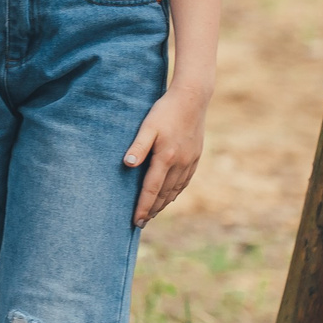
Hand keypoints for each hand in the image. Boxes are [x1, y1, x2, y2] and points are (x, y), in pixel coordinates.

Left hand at [124, 86, 207, 225]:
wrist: (193, 99)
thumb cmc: (165, 111)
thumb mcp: (147, 126)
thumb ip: (138, 146)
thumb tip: (127, 164)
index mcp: (166, 157)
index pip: (152, 189)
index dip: (143, 206)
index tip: (135, 221)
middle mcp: (180, 163)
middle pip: (164, 194)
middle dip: (152, 210)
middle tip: (141, 224)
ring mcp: (189, 161)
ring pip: (175, 190)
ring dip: (164, 204)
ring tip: (153, 214)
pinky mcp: (195, 157)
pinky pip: (185, 181)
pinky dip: (176, 192)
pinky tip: (170, 197)